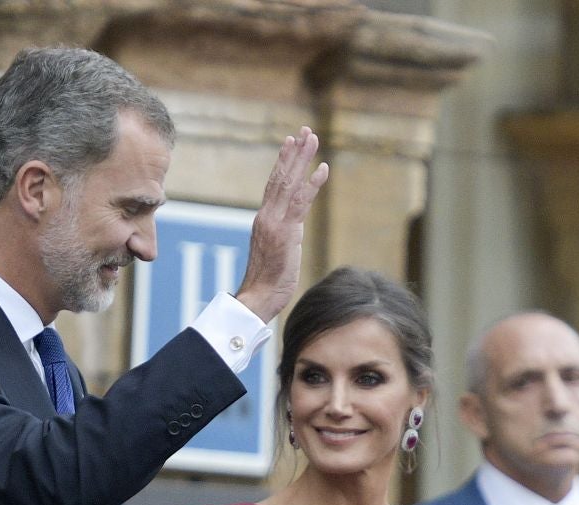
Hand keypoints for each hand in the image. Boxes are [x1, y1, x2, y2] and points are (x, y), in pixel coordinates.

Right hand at [235, 128, 329, 322]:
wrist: (257, 298)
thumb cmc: (267, 282)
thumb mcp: (277, 252)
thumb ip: (284, 234)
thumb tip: (294, 228)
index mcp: (264, 220)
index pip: (273, 185)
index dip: (283, 163)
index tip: (291, 143)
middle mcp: (267, 217)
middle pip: (281, 178)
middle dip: (293, 153)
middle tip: (304, 131)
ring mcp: (275, 224)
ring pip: (289, 184)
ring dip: (302, 159)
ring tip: (311, 138)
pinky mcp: (286, 234)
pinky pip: (300, 203)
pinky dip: (312, 184)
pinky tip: (322, 168)